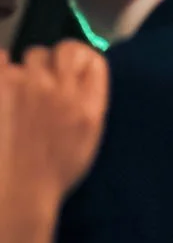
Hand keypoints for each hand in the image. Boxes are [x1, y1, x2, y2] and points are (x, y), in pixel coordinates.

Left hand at [0, 43, 108, 222]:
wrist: (19, 191)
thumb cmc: (49, 173)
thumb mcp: (85, 141)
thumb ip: (85, 106)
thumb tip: (77, 77)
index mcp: (89, 107)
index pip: (93, 60)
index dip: (79, 59)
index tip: (68, 67)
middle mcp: (63, 91)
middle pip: (60, 51)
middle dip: (48, 65)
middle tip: (37, 89)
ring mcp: (31, 84)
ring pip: (29, 56)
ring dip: (23, 71)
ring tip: (15, 100)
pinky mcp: (3, 83)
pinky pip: (2, 57)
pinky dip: (1, 67)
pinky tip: (3, 91)